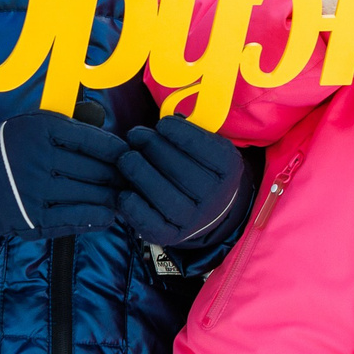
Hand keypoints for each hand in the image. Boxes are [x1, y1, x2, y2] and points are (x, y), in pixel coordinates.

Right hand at [0, 107, 129, 242]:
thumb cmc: (11, 152)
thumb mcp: (31, 125)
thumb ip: (67, 126)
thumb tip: (109, 133)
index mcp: (40, 131)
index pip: (92, 140)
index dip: (118, 150)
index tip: (131, 154)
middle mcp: (38, 159)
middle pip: (95, 169)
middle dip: (120, 176)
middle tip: (137, 180)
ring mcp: (35, 191)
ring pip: (90, 195)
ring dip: (113, 197)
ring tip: (127, 197)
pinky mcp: (33, 219)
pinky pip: (75, 218)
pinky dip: (97, 218)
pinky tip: (110, 215)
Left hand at [118, 117, 254, 247]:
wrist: (210, 211)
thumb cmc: (201, 167)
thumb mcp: (209, 145)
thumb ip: (191, 131)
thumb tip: (166, 117)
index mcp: (228, 168)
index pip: (200, 146)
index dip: (177, 131)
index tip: (161, 124)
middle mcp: (215, 197)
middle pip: (178, 168)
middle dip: (151, 146)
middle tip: (135, 136)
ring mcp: (194, 220)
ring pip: (162, 195)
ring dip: (138, 172)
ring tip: (126, 158)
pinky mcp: (171, 237)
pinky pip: (150, 222)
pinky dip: (133, 205)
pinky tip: (125, 190)